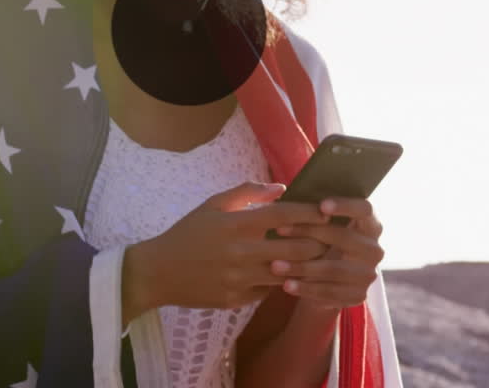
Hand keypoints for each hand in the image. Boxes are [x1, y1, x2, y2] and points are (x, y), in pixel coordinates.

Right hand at [123, 181, 330, 320]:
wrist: (160, 271)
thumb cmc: (188, 232)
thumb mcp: (213, 204)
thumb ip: (247, 193)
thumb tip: (280, 188)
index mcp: (237, 224)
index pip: (284, 216)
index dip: (310, 213)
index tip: (327, 212)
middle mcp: (242, 252)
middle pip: (296, 249)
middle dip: (317, 244)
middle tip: (328, 239)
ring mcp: (240, 279)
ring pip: (287, 274)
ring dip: (303, 266)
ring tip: (314, 258)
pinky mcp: (237, 300)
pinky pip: (268, 291)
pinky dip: (278, 282)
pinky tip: (284, 274)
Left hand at [268, 197, 384, 309]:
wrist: (326, 282)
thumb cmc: (320, 243)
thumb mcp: (321, 226)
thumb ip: (314, 212)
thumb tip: (283, 191)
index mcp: (370, 224)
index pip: (365, 209)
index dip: (345, 206)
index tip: (321, 206)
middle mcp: (374, 249)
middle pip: (345, 237)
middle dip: (310, 232)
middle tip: (279, 229)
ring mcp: (369, 274)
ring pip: (334, 268)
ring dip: (302, 266)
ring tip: (275, 265)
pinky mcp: (358, 296)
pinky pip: (331, 292)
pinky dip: (306, 289)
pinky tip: (286, 285)